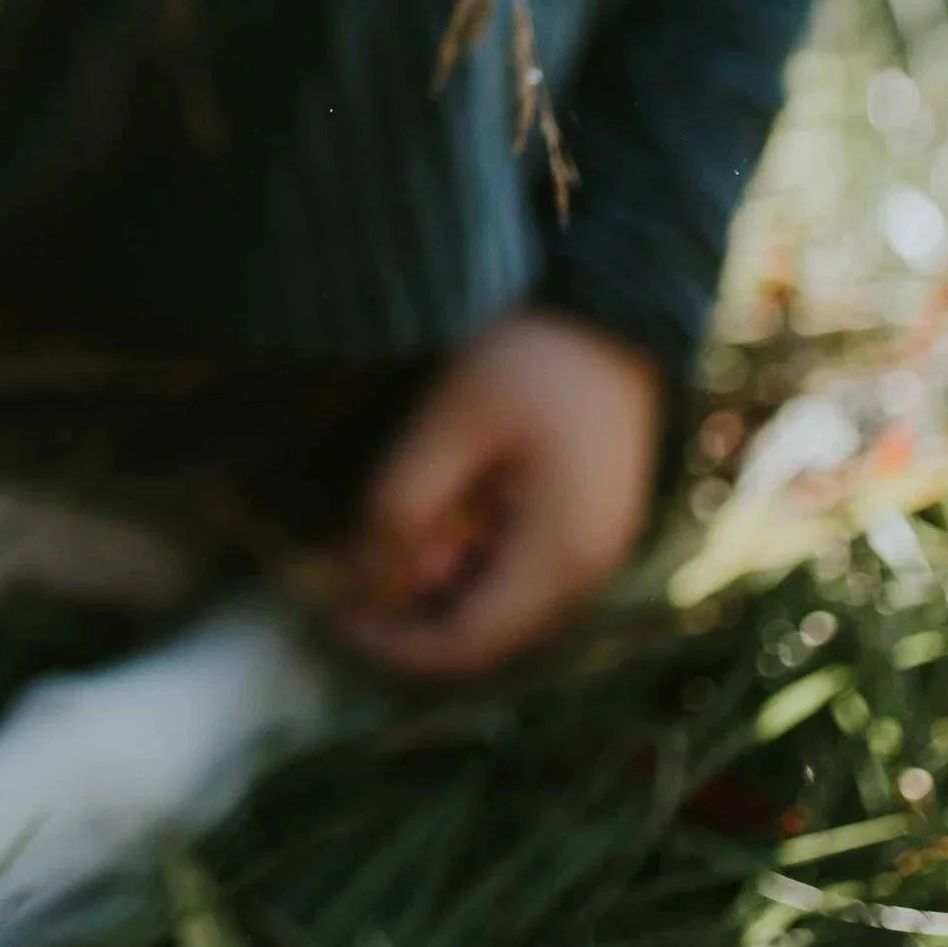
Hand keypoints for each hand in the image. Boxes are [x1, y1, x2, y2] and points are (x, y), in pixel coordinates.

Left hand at [323, 308, 665, 679]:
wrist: (616, 301)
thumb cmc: (530, 358)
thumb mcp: (450, 424)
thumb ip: (402, 506)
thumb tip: (357, 582)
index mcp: (560, 559)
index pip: (466, 645)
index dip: (392, 642)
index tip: (331, 613)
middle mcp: (589, 573)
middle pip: (484, 629)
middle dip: (410, 606)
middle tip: (350, 556)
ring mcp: (595, 547)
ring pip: (499, 597)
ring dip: (437, 575)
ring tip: (394, 516)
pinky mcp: (590, 520)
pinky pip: (521, 564)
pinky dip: (469, 550)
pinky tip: (442, 502)